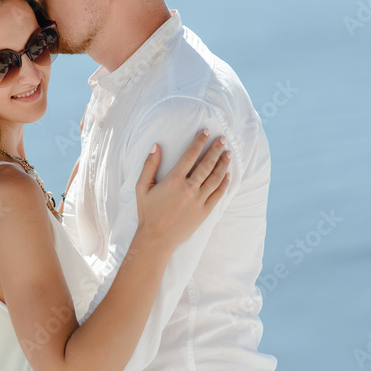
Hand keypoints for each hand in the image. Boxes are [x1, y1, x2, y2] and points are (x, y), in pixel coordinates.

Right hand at [134, 130, 230, 250]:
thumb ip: (149, 165)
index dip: (199, 142)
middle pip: (206, 164)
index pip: (190, 155)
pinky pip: (217, 194)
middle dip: (216, 149)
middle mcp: (189, 188)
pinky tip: (227, 174)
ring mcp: (198, 200)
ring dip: (223, 164)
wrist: (156, 238)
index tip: (206, 132)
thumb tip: (156, 146)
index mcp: (174, 180)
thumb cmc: (147, 212)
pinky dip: (224, 183)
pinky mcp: (204, 212)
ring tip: (228, 153)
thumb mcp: (142, 187)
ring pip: (215, 178)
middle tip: (223, 139)